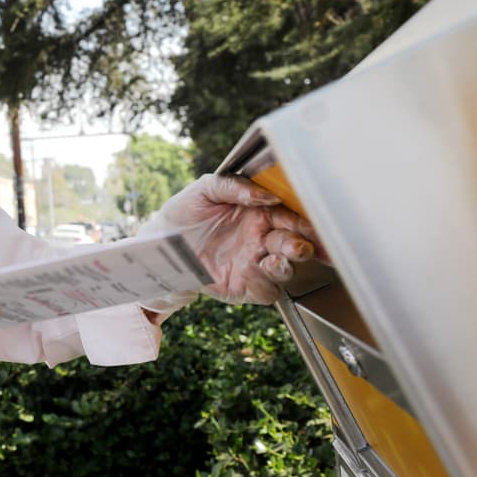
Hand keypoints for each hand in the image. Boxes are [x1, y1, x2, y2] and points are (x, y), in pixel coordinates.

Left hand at [139, 174, 323, 309]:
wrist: (160, 239)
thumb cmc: (185, 211)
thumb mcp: (206, 189)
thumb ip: (235, 186)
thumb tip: (266, 195)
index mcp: (262, 215)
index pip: (293, 219)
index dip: (307, 224)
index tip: (315, 225)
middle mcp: (262, 240)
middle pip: (296, 247)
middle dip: (301, 247)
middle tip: (296, 247)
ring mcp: (254, 264)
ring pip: (286, 271)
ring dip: (285, 267)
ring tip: (273, 260)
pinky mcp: (242, 286)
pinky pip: (265, 291)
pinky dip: (265, 283)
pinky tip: (253, 269)